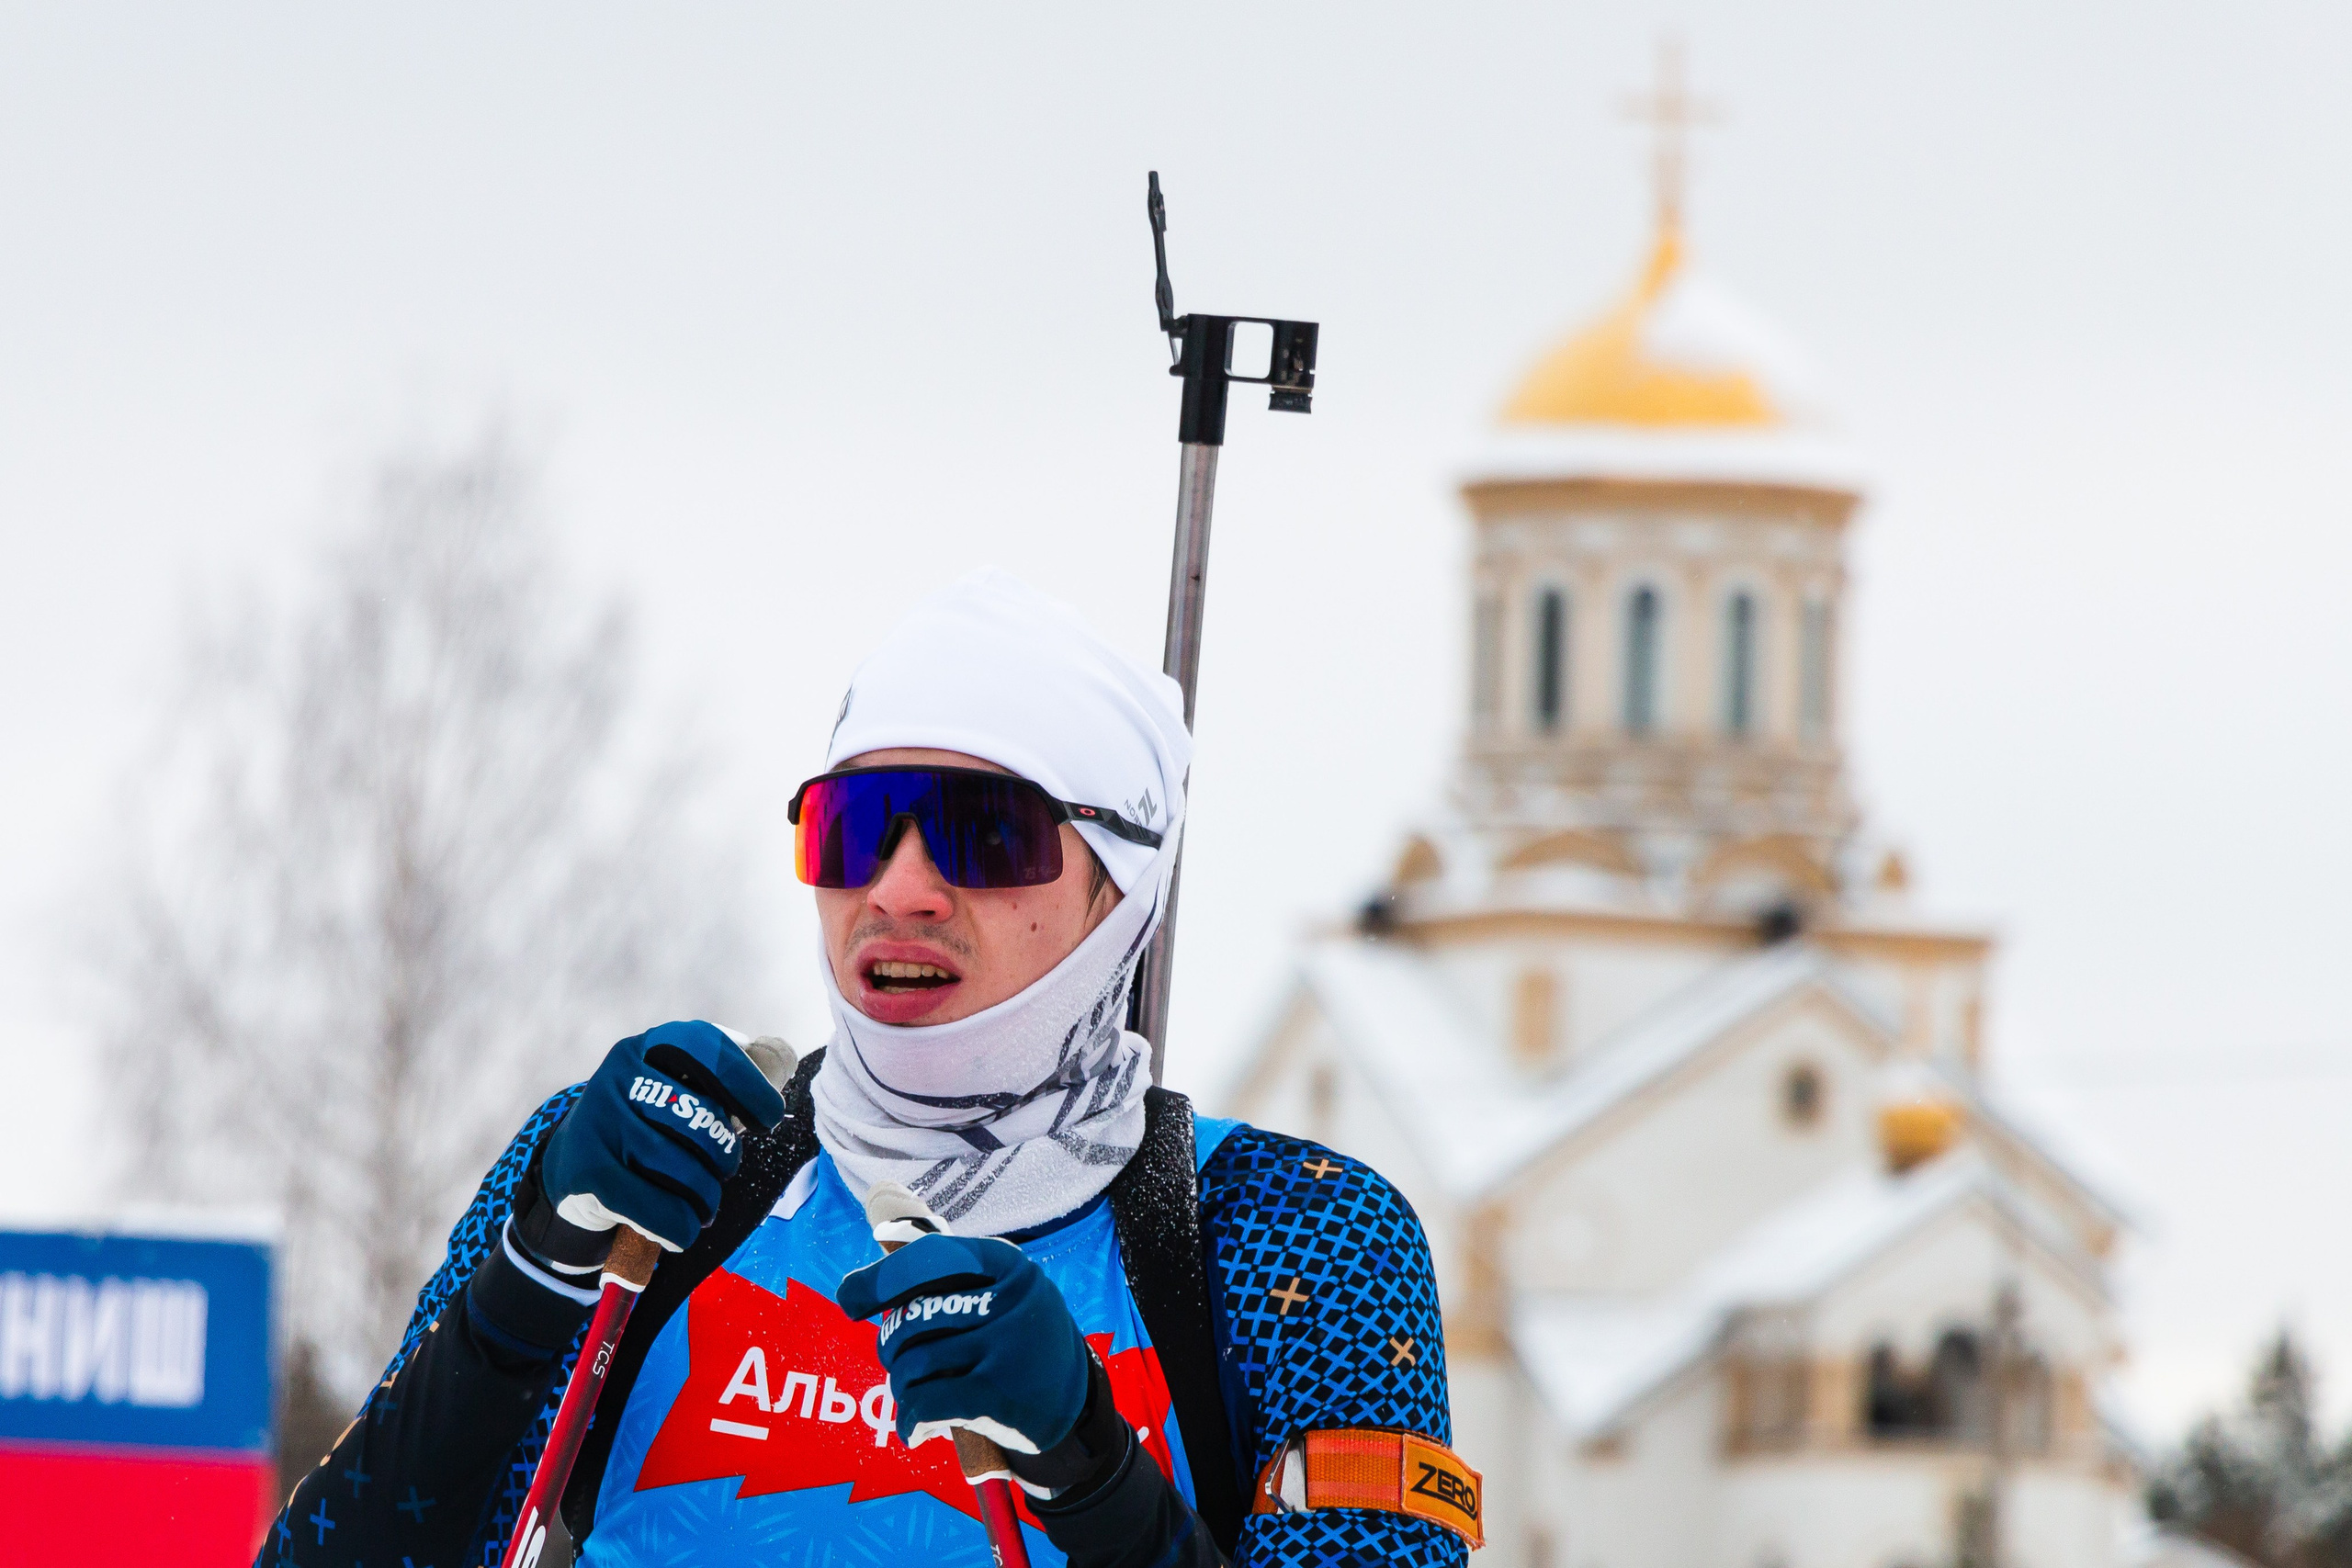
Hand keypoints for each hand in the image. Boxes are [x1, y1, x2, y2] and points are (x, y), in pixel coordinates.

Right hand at [524, 1021, 787, 1264]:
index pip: (709, 1048)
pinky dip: (681, 1227)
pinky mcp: (587, 1172)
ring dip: (705, 1198)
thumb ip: (721, 1081)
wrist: (569, 1172)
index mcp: (648, 1047)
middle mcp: (618, 1075)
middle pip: (702, 1119)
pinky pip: (659, 1209)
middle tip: (722, 1172)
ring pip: (684, 1170)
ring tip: (702, 1205)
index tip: (769, 1118)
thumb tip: (782, 1061)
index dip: (748, 1084)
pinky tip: (682, 1229)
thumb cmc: (643, 1131)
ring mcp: (598, 1122)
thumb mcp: (671, 1092)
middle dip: (724, 1156)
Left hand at [836, 1233, 1094, 1461]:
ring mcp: (1009, 1347)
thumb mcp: (1002, 1297)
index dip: (879, 1278)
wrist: (1078, 1406)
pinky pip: (926, 1404)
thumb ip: (948, 1283)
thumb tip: (857, 1287)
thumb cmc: (1017, 1344)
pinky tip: (914, 1430)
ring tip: (914, 1399)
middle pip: (913, 1317)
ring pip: (913, 1365)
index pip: (927, 1259)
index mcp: (1009, 1264)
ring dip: (902, 1389)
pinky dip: (910, 1422)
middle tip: (898, 1364)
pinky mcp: (1001, 1396)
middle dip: (891, 1346)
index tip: (849, 1298)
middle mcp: (1013, 1299)